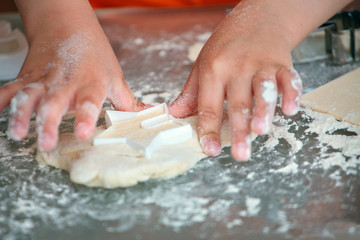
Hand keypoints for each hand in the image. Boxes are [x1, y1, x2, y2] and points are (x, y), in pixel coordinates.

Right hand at [0, 5, 143, 151]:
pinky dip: (3, 99)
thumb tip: (150, 114)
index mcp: (91, 83)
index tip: (84, 133)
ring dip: (22, 114)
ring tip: (18, 133)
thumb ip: (129, 100)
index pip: (90, 102)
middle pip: (56, 103)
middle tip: (47, 143)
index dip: (87, 117)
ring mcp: (45, 78)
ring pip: (30, 96)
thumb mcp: (115, 76)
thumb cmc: (94, 53)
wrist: (67, 25)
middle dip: (49, 123)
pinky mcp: (29, 75)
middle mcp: (67, 82)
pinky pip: (13, 88)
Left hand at [169, 0, 303, 160]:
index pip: (209, 105)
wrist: (256, 19)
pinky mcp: (281, 63)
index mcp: (213, 70)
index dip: (208, 129)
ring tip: (260, 131)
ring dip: (263, 111)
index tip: (209, 149)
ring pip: (262, 91)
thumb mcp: (202, 65)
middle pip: (237, 104)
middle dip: (239, 131)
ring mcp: (260, 65)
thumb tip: (174, 115)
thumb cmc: (226, 46)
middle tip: (240, 154)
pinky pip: (289, 79)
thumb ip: (190, 93)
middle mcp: (236, 67)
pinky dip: (291, 94)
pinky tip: (290, 110)